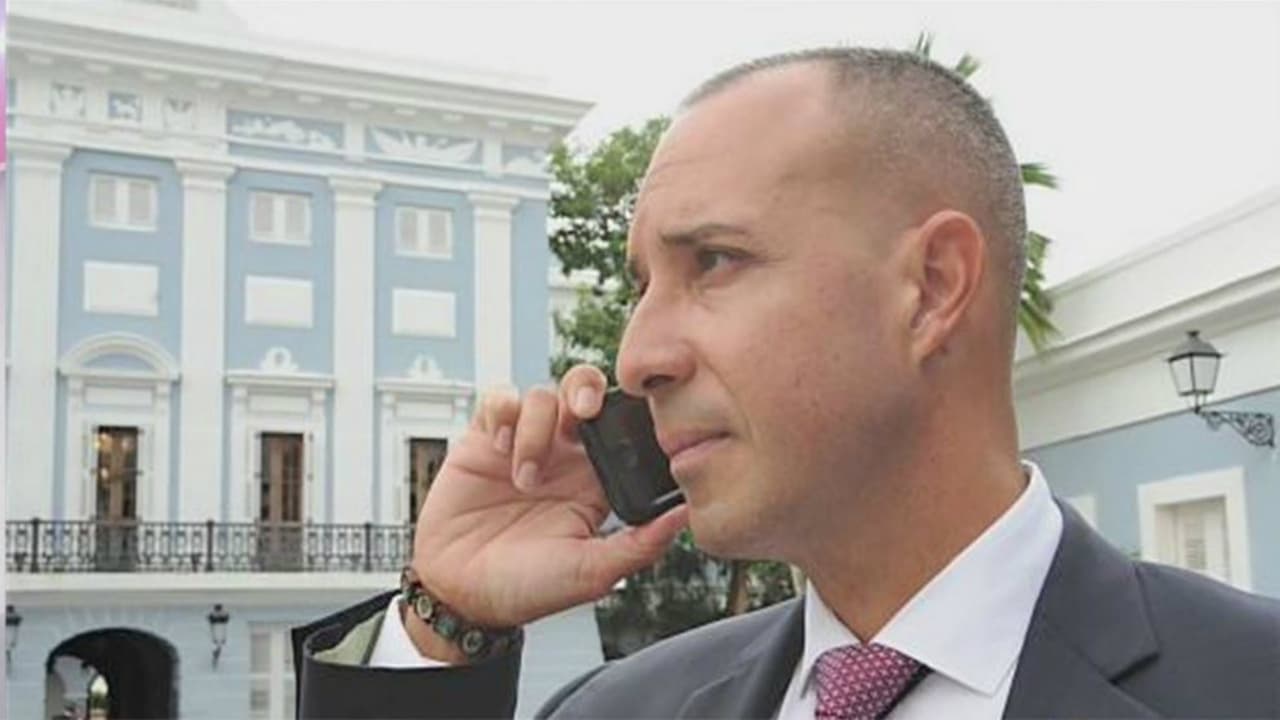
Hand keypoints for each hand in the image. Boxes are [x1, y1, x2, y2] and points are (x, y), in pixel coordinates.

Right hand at [410, 364, 689, 631]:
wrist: (460, 593)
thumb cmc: (525, 589)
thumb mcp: (591, 573)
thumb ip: (640, 545)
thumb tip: (686, 516)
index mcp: (597, 481)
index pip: (623, 428)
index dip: (629, 415)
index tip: (627, 424)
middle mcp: (564, 457)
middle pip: (585, 391)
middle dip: (587, 390)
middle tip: (585, 411)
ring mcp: (524, 444)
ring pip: (544, 394)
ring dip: (537, 429)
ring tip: (525, 477)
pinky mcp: (484, 439)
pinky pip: (499, 398)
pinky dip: (502, 412)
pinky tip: (499, 446)